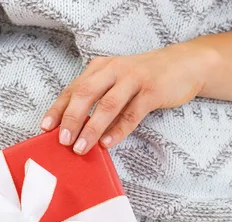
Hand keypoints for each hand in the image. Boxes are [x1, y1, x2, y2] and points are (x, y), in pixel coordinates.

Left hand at [40, 40, 211, 153]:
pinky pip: (131, 113)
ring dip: (92, 128)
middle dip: (71, 118)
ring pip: (107, 105)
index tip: (46, 128)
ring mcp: (134, 79)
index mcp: (101, 67)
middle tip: (62, 140)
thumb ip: (100, 98)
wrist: (185, 64)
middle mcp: (114, 69)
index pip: (74, 88)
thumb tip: (78, 128)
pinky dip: (118, 130)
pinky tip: (107, 143)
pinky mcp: (152, 90)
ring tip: (81, 147)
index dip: (58, 108)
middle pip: (86, 94)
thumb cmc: (146, 78)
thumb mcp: (118, 81)